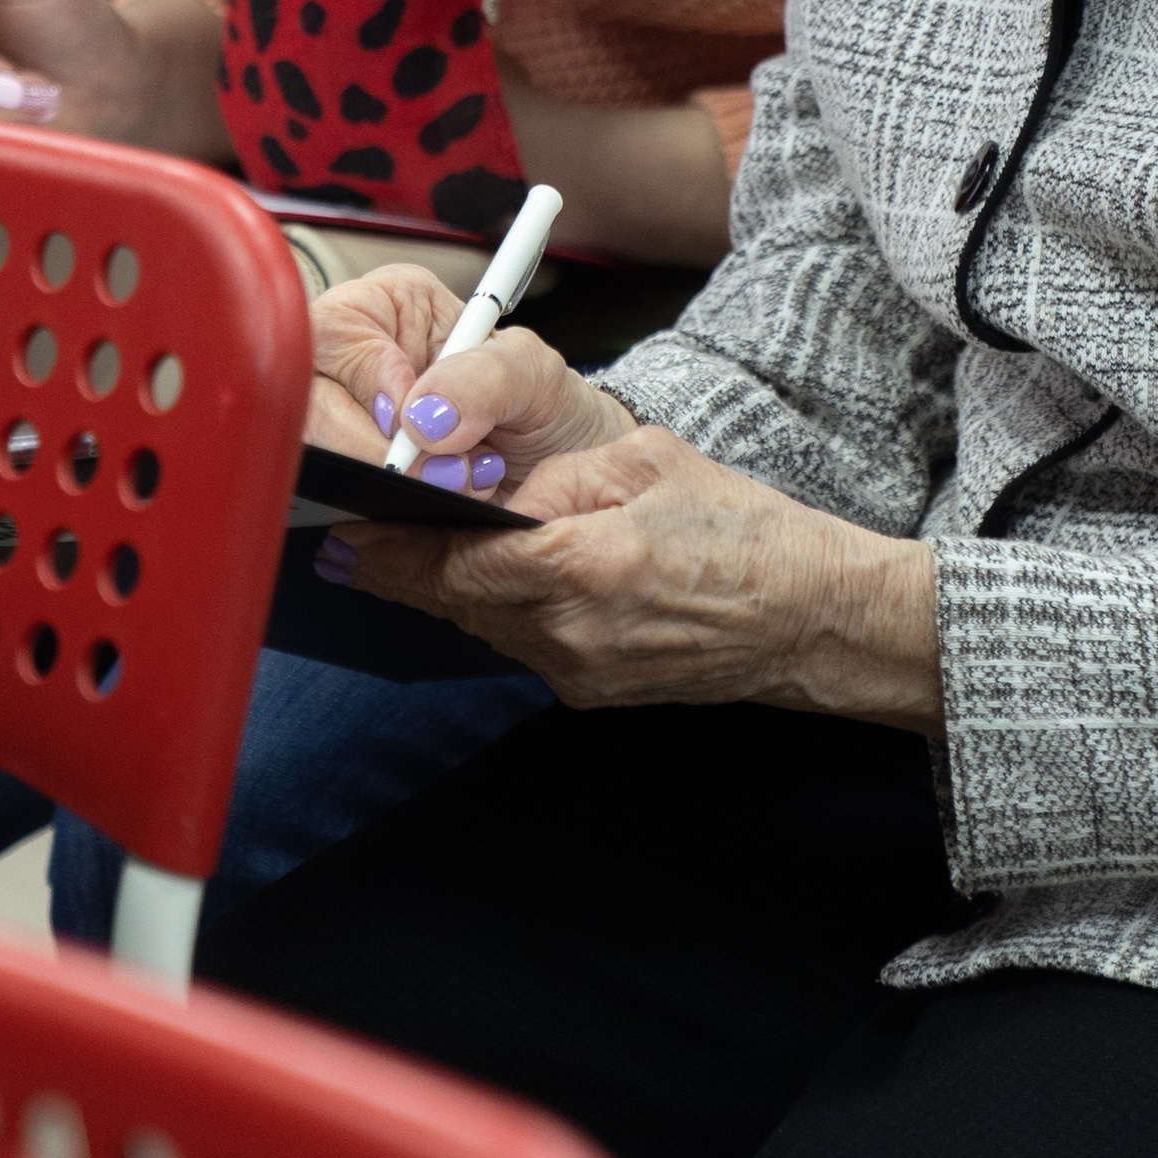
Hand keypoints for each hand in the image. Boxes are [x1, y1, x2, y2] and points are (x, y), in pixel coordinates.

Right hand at [305, 270, 626, 480]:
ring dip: (386, 485)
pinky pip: (333, 501)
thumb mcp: (534, 372)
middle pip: (309, 404)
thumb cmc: (547, 408)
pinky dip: (382, 514)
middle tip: (446, 473)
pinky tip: (429, 509)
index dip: (365, 382)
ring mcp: (344, 426)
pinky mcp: (348, 483)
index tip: (411, 419)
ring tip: (458, 487)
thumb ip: (483, 378)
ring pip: (316, 458)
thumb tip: (419, 418)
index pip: (332, 334)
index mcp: (386, 310)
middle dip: (377, 451)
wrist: (567, 473)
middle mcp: (353, 364)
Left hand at [312, 412, 943, 731]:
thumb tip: (485, 489)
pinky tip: (506, 577)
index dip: (388, 552)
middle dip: (405, 568)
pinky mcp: (590, 691)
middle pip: (452, 603)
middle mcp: (573, 634)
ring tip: (421, 548)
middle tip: (357, 534)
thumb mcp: (652, 466)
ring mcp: (581, 672)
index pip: (453, 568)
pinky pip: (520, 644)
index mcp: (588, 566)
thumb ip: (560, 476)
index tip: (345, 530)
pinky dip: (500, 610)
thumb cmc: (748, 533)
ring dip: (450, 589)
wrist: (813, 619)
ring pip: (481, 626)